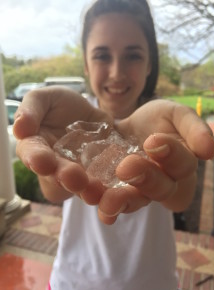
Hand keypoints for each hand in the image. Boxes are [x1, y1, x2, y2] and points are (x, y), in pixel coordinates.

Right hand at [13, 86, 111, 201]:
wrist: (87, 111)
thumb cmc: (59, 104)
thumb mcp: (43, 99)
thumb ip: (31, 110)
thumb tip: (20, 128)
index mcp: (37, 147)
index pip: (32, 154)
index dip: (36, 158)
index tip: (42, 162)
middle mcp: (56, 164)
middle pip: (57, 175)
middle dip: (65, 177)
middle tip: (74, 177)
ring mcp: (78, 171)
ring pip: (80, 184)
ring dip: (87, 188)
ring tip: (95, 189)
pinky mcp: (99, 172)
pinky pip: (104, 180)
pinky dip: (109, 184)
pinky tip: (116, 186)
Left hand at [96, 100, 213, 223]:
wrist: (129, 126)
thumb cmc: (159, 120)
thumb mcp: (177, 115)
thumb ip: (194, 128)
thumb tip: (209, 151)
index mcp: (182, 164)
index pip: (183, 166)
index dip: (172, 156)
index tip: (154, 141)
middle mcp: (164, 182)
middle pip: (161, 188)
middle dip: (146, 178)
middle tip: (127, 166)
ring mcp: (139, 190)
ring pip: (137, 201)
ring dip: (123, 201)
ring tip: (109, 201)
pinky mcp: (117, 191)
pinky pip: (114, 203)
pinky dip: (107, 207)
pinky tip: (97, 207)